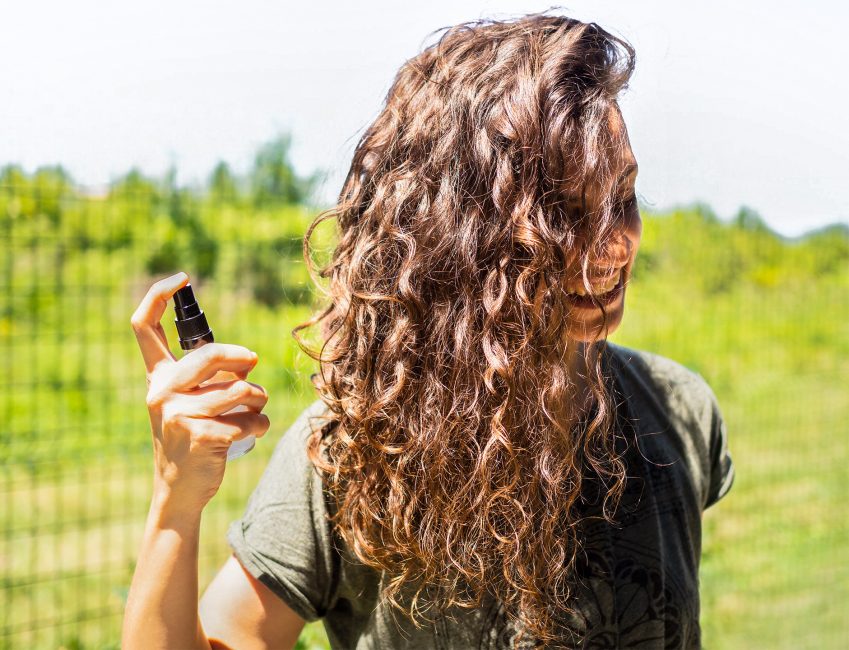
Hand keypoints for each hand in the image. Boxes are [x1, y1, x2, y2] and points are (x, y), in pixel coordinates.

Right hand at [131, 272, 270, 515]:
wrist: (179, 489)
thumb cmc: (193, 438)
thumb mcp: (190, 401)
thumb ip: (211, 376)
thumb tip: (248, 360)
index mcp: (158, 377)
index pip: (143, 327)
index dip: (158, 296)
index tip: (182, 279)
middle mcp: (161, 391)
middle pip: (211, 355)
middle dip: (242, 358)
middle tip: (254, 364)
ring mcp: (177, 415)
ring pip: (240, 390)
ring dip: (258, 400)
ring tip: (254, 411)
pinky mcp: (200, 437)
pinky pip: (249, 419)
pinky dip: (260, 425)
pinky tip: (252, 434)